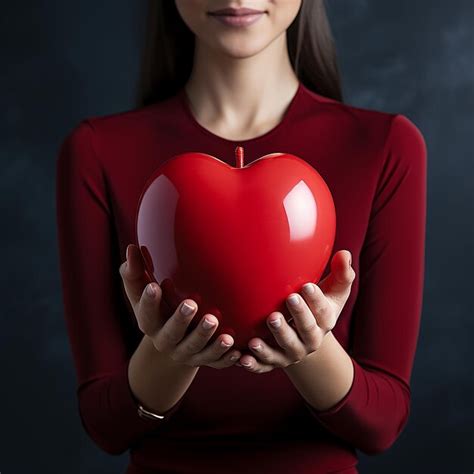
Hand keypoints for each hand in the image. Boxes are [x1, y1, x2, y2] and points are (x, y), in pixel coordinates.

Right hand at [119, 243, 241, 368]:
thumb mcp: (143, 291)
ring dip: (209, 341)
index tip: (154, 285)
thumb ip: (135, 272)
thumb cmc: (158, 306)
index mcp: (150, 324)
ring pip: (197, 350)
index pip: (146, 314)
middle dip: (181, 321)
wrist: (173, 342)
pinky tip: (238, 351)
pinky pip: (217, 363)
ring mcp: (187, 353)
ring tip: (222, 329)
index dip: (149, 302)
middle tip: (192, 304)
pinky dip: (226, 359)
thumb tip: (131, 248)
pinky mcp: (206, 360)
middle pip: (172, 335)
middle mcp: (167, 342)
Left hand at [237, 250, 355, 373]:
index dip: (316, 300)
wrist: (303, 334)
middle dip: (298, 316)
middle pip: (306, 331)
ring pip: (284, 350)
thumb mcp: (333, 290)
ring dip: (272, 344)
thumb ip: (341, 273)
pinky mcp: (274, 362)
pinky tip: (242, 358)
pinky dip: (254, 364)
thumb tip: (345, 254)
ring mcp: (291, 352)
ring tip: (260, 333)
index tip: (307, 286)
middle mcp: (310, 340)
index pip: (323, 311)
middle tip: (288, 300)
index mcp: (325, 322)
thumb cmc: (316, 305)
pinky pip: (264, 366)